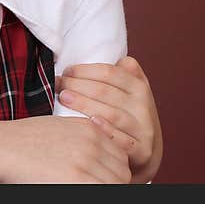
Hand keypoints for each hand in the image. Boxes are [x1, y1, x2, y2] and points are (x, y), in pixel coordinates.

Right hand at [0, 115, 130, 183]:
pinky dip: (93, 192)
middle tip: (90, 184)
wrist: (0, 146)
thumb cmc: (23, 141)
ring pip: (115, 184)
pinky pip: (100, 191)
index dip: (112, 171)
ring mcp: (85, 161)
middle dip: (111, 182)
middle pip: (121, 172)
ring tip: (79, 186)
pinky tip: (71, 187)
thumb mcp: (60, 129)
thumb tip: (102, 161)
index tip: (99, 177)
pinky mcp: (76, 180)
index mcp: (89, 128)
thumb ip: (85, 139)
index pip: (120, 155)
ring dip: (103, 188)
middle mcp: (92, 142)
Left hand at [56, 56, 162, 182]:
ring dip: (84, 104)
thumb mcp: (129, 91)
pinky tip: (89, 123)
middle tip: (58, 84)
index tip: (66, 71)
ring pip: (111, 113)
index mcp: (139, 86)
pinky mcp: (142, 150)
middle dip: (77, 85)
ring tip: (63, 98)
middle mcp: (143, 106)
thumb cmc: (127, 116)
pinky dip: (105, 131)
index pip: (109, 72)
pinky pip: (121, 140)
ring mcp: (144, 129)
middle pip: (105, 91)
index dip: (84, 70)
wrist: (146, 151)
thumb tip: (96, 52)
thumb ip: (118, 73)